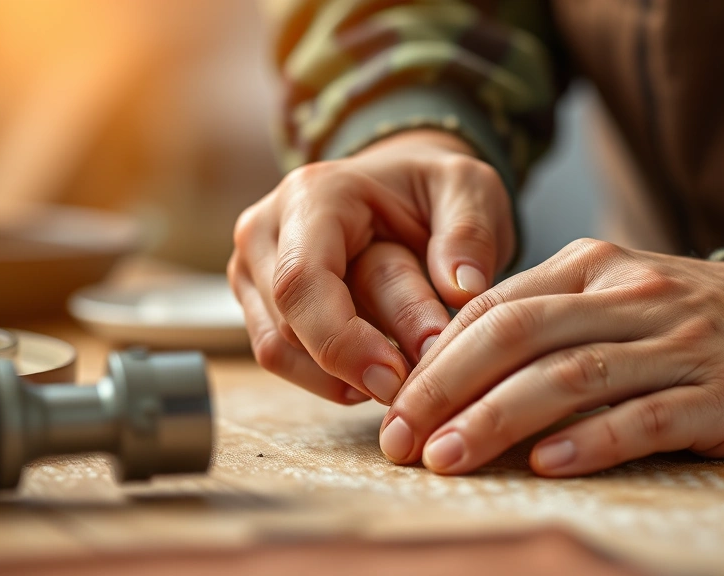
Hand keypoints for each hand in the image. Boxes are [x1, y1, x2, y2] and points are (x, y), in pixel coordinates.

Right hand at [228, 130, 515, 404]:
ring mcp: (254, 269)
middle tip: (419, 384)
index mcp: (313, 195)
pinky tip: (375, 372)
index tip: (399, 379)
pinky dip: (329, 378)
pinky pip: (282, 360)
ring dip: (341, 377)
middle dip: (358, 362)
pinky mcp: (257, 303)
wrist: (402, 191)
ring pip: (280, 351)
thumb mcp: (470, 190)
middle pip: (293, 322)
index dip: (344, 341)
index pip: (302, 281)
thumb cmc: (433, 191)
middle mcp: (267, 230)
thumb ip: (470, 234)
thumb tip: (462, 290)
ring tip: (403, 375)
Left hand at [378, 239, 723, 475]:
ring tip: (448, 456)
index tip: (394, 406)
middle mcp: (626, 295)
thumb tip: (448, 363)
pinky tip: (546, 464)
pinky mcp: (716, 391)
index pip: (494, 307)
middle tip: (401, 437)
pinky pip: (644, 415)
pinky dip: (590, 440)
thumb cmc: (676, 320)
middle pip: (519, 335)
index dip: (436, 358)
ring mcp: (674, 342)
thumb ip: (539, 320)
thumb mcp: (606, 297)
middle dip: (448, 388)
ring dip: (499, 417)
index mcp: (590, 267)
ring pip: (571, 374)